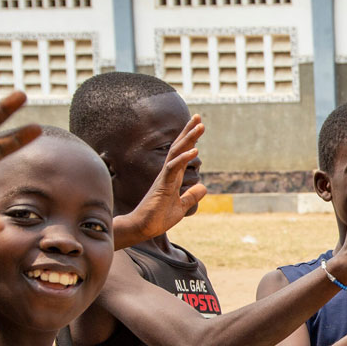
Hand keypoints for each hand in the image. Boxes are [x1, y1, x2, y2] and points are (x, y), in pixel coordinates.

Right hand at [114, 115, 207, 247]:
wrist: (143, 228)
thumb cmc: (158, 218)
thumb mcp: (181, 206)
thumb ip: (191, 196)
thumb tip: (203, 187)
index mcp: (173, 176)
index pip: (183, 153)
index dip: (190, 139)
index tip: (198, 125)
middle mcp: (168, 173)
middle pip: (179, 147)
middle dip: (189, 132)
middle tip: (199, 117)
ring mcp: (164, 177)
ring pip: (176, 153)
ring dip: (189, 139)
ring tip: (199, 126)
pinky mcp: (162, 185)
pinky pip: (173, 168)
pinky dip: (184, 158)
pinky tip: (194, 151)